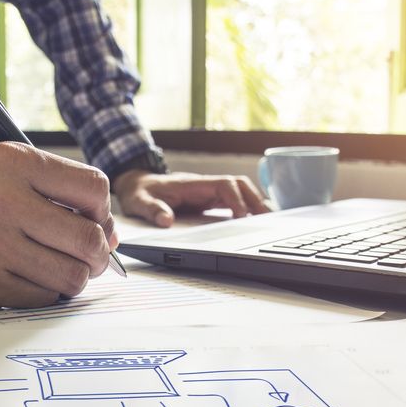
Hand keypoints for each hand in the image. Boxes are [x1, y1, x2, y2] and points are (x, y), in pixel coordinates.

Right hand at [0, 143, 117, 308]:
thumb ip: (51, 189)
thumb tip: (108, 231)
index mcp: (10, 162)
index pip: (92, 188)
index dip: (102, 211)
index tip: (95, 222)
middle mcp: (1, 200)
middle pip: (89, 237)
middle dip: (97, 252)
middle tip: (87, 255)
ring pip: (73, 274)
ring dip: (73, 276)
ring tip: (55, 266)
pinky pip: (46, 296)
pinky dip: (46, 292)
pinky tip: (27, 277)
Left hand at [113, 169, 269, 226]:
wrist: (137, 185)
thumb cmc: (140, 192)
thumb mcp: (140, 202)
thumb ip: (153, 210)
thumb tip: (166, 221)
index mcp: (193, 184)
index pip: (224, 185)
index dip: (236, 199)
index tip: (243, 217)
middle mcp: (204, 186)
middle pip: (239, 185)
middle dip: (254, 200)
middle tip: (267, 220)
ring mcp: (208, 192)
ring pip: (240, 192)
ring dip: (254, 203)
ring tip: (268, 222)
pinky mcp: (208, 200)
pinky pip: (233, 201)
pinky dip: (246, 208)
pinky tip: (255, 221)